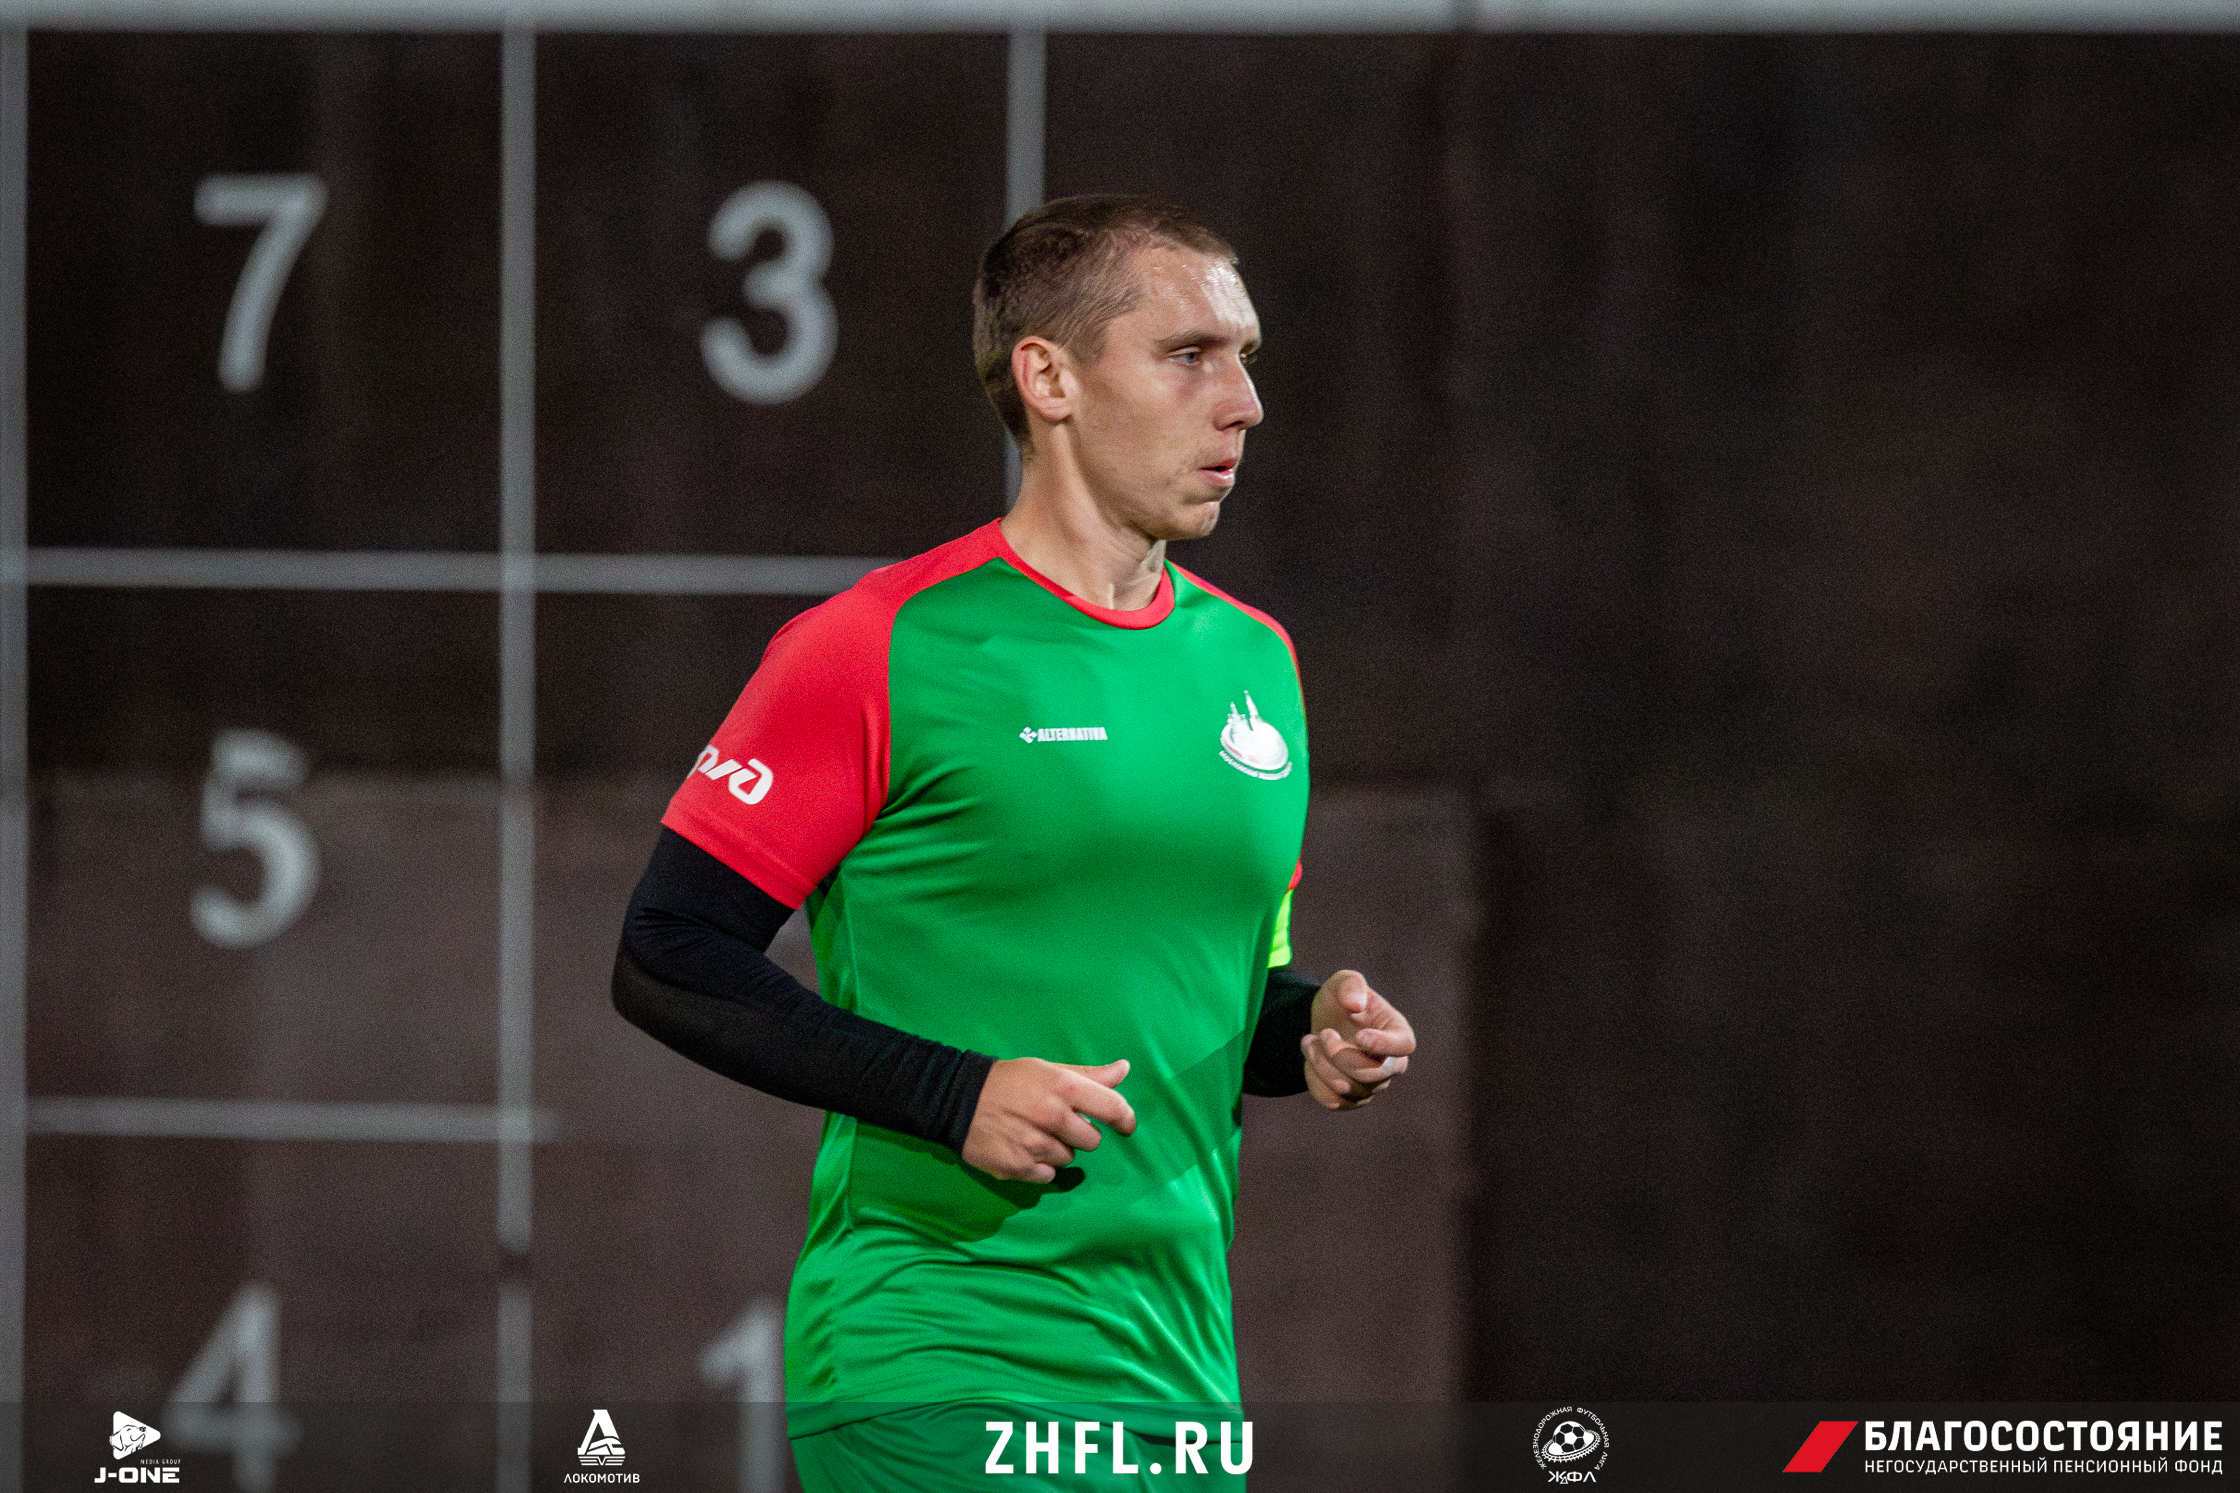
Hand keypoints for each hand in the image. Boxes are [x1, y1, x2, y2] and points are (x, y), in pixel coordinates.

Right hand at [962, 1057, 1136, 1182]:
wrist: (957, 1099)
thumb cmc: (1009, 1081)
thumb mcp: (1048, 1070)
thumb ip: (1089, 1075)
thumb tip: (1124, 1069)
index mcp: (1064, 1087)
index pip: (1113, 1108)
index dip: (1125, 1119)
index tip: (1125, 1126)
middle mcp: (1052, 1116)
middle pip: (1092, 1141)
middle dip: (1080, 1133)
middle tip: (1057, 1121)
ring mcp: (1035, 1144)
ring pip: (1069, 1159)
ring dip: (1057, 1149)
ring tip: (1034, 1132)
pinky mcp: (1019, 1167)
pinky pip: (1048, 1176)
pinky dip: (1040, 1166)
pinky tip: (1023, 1148)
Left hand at [1301, 970, 1413, 1110]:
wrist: (1323, 1022)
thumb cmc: (1342, 1001)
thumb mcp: (1343, 982)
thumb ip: (1351, 985)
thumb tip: (1355, 1005)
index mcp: (1397, 1032)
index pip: (1404, 1045)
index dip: (1383, 1044)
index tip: (1359, 1036)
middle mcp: (1391, 1065)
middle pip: (1372, 1075)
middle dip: (1340, 1055)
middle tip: (1324, 1033)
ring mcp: (1372, 1086)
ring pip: (1349, 1090)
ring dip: (1321, 1064)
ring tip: (1309, 1041)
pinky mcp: (1352, 1100)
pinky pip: (1333, 1102)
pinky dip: (1315, 1080)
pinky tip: (1311, 1060)